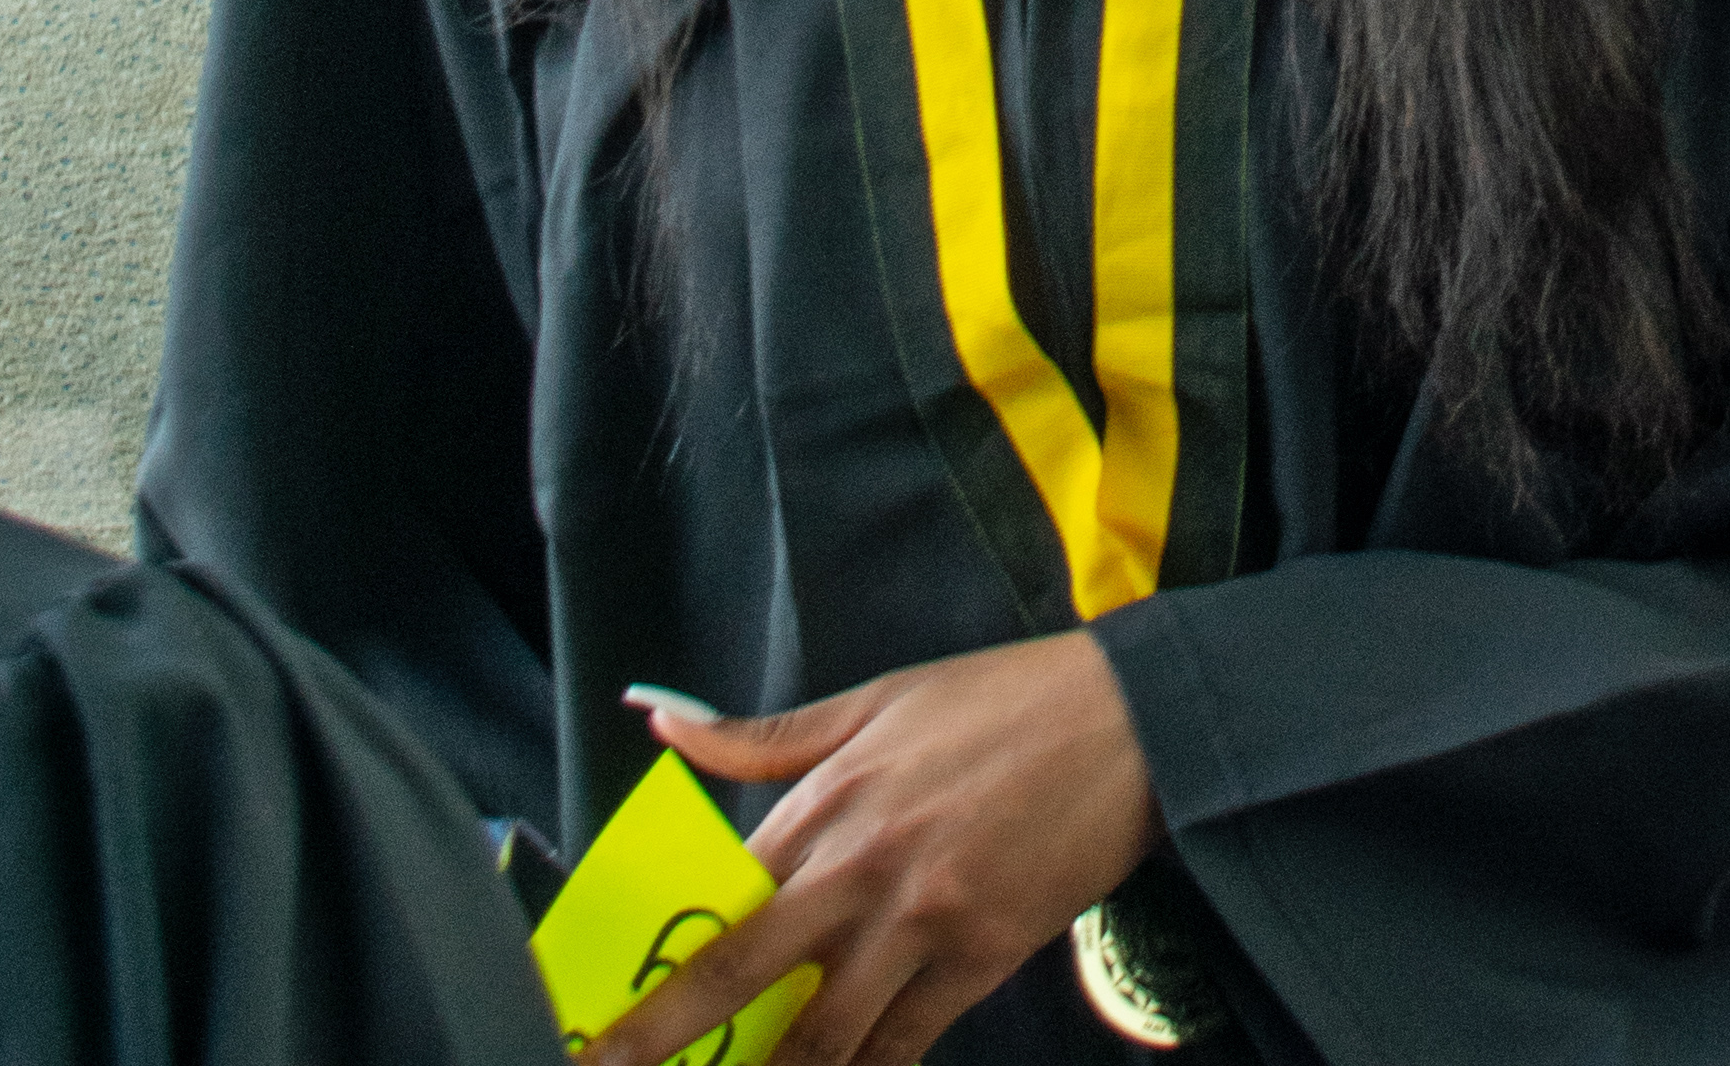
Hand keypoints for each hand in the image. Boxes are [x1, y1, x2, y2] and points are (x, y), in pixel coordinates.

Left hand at [591, 641, 1152, 1065]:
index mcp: (829, 801)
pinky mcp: (978, 964)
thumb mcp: (877, 698)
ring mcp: (920, 926)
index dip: (658, 962)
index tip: (603, 1018)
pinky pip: (899, 1049)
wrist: (1126, 723)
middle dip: (664, 1041)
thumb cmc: (997, 703)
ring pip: (818, 1040)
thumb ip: (765, 735)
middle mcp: (861, 871)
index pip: (718, 899)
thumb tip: (663, 720)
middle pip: (739, 980)